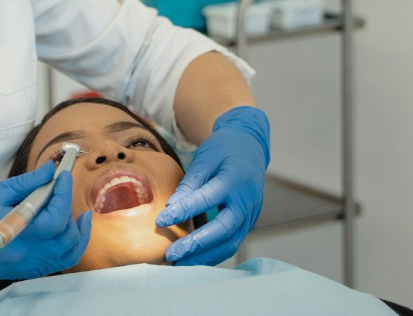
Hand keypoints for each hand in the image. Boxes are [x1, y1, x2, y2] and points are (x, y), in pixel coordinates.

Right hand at [0, 162, 91, 304]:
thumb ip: (26, 183)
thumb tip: (49, 170)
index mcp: (16, 233)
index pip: (54, 218)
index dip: (63, 194)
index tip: (62, 175)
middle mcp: (26, 253)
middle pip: (65, 235)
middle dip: (68, 207)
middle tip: (60, 187)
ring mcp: (29, 265)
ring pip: (68, 252)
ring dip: (76, 230)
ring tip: (74, 210)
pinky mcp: (28, 269)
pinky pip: (60, 261)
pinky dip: (70, 245)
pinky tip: (69, 228)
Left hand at [156, 106, 269, 265]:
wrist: (250, 147)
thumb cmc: (223, 151)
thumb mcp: (205, 159)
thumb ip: (189, 184)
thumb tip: (170, 207)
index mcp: (235, 179)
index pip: (207, 199)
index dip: (183, 211)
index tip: (160, 221)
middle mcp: (247, 200)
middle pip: (223, 229)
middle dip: (196, 244)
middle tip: (171, 254)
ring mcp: (252, 214)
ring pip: (231, 242)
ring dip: (205, 256)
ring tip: (180, 264)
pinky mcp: (249, 222)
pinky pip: (233, 242)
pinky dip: (214, 253)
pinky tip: (194, 259)